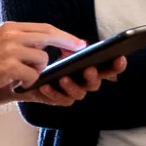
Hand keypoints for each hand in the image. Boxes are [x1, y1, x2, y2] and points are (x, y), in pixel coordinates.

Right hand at [0, 21, 84, 97]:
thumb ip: (19, 42)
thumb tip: (44, 46)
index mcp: (10, 28)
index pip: (44, 28)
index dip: (64, 35)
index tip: (78, 42)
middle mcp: (11, 36)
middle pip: (49, 36)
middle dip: (67, 44)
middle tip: (77, 53)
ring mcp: (10, 50)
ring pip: (42, 59)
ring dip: (37, 71)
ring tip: (21, 76)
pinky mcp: (8, 67)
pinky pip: (33, 75)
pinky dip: (28, 82)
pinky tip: (16, 84)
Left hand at [11, 56, 126, 106]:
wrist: (25, 71)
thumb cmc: (45, 58)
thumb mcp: (57, 46)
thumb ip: (70, 44)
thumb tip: (83, 45)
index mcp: (90, 67)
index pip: (109, 67)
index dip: (117, 65)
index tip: (119, 58)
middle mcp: (84, 82)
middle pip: (96, 83)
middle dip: (94, 76)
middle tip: (88, 69)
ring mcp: (72, 92)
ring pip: (80, 94)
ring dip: (73, 86)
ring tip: (63, 78)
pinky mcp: (59, 100)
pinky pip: (62, 100)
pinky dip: (54, 93)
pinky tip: (46, 85)